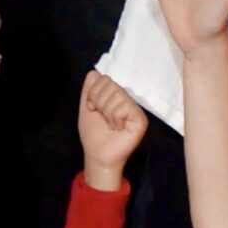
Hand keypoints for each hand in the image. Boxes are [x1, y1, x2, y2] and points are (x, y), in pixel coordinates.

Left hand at [78, 71, 148, 188]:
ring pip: (117, 93)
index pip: (103, 78)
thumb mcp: (86, 107)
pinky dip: (115, 117)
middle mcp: (127, 99)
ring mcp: (135, 108)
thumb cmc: (93, 133)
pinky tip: (117, 128)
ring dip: (106, 111)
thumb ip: (89, 89)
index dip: (93, 93)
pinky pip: (124, 106)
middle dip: (99, 101)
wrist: (98, 155)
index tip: (92, 108)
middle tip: (102, 117)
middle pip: (110, 83)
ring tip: (110, 123)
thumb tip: (93, 72)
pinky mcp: (140, 119)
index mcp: (115, 95)